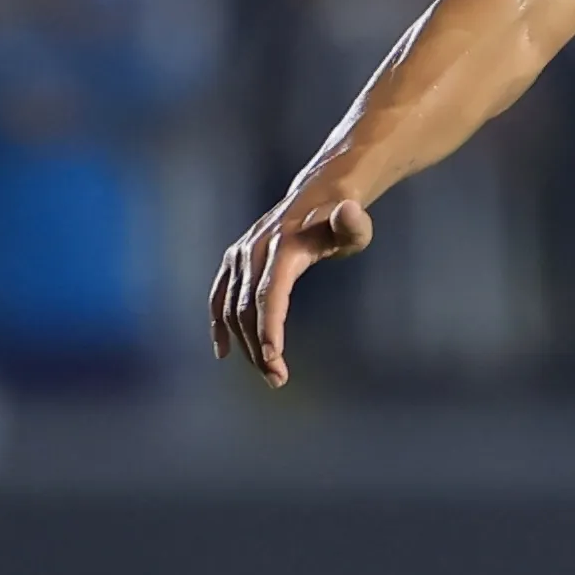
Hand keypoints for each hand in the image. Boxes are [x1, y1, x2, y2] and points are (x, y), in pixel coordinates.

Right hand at [208, 188, 375, 386]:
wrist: (318, 195)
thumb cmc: (343, 218)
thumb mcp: (356, 224)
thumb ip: (354, 225)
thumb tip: (348, 211)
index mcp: (284, 247)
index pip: (270, 294)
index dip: (269, 327)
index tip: (274, 358)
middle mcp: (254, 251)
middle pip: (247, 308)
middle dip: (259, 347)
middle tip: (278, 379)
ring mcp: (240, 255)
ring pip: (231, 308)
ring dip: (244, 344)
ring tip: (268, 373)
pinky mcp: (233, 261)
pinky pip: (217, 297)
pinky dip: (218, 325)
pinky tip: (223, 352)